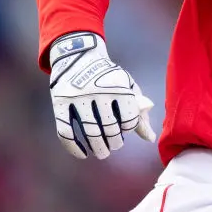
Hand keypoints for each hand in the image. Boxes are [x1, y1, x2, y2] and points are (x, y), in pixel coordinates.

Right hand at [48, 31, 155, 158]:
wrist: (79, 56)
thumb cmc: (109, 77)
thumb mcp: (128, 88)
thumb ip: (139, 112)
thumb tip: (151, 139)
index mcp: (120, 87)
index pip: (129, 119)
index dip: (129, 128)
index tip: (126, 129)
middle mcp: (99, 92)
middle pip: (109, 128)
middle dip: (114, 142)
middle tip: (115, 146)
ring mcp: (78, 98)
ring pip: (89, 131)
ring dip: (98, 147)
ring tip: (103, 153)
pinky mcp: (60, 103)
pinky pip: (66, 131)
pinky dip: (74, 147)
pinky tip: (82, 154)